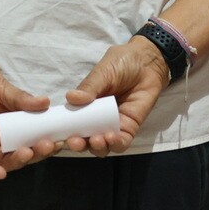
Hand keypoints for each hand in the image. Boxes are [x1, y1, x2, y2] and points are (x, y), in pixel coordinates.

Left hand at [0, 49, 55, 181]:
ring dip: (18, 162)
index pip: (34, 138)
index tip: (62, 139)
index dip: (48, 142)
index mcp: (15, 124)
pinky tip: (0, 173)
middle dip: (37, 153)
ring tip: (27, 152)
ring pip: (5, 162)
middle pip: (23, 154)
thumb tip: (46, 102)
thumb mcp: (3, 87)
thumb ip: (21, 99)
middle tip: (48, 144)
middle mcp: (3, 137)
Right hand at [64, 36, 170, 156]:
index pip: (72, 122)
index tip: (60, 134)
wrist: (148, 62)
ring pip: (102, 145)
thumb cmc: (122, 63)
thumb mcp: (103, 71)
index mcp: (86, 104)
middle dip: (79, 144)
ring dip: (96, 147)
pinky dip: (115, 144)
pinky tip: (111, 137)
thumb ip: (89, 87)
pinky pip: (121, 143)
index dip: (65, 130)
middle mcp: (97, 118)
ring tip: (96, 139)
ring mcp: (114, 124)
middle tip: (76, 141)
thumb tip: (70, 98)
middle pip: (84, 138)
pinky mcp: (130, 127)